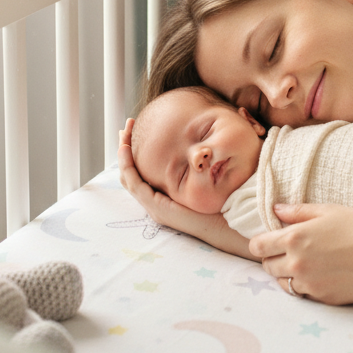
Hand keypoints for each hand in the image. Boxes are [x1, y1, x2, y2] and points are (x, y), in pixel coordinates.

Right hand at [117, 118, 253, 259]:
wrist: (229, 225)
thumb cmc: (224, 201)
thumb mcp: (208, 175)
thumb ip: (201, 160)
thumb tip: (204, 138)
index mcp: (165, 197)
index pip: (142, 173)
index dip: (137, 152)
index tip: (136, 129)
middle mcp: (156, 202)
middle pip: (130, 173)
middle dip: (125, 148)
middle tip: (126, 127)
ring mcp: (155, 206)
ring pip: (128, 176)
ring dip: (123, 153)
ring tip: (124, 132)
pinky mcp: (157, 207)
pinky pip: (134, 183)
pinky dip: (127, 164)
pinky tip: (126, 148)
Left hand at [249, 203, 352, 304]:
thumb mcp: (327, 211)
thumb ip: (297, 212)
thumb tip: (276, 209)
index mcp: (294, 238)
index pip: (258, 247)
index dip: (261, 244)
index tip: (269, 242)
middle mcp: (296, 263)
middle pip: (267, 267)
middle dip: (273, 259)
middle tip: (289, 252)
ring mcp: (309, 284)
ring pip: (283, 284)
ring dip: (288, 275)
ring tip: (305, 265)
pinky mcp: (323, 299)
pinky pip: (303, 295)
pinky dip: (305, 287)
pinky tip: (319, 276)